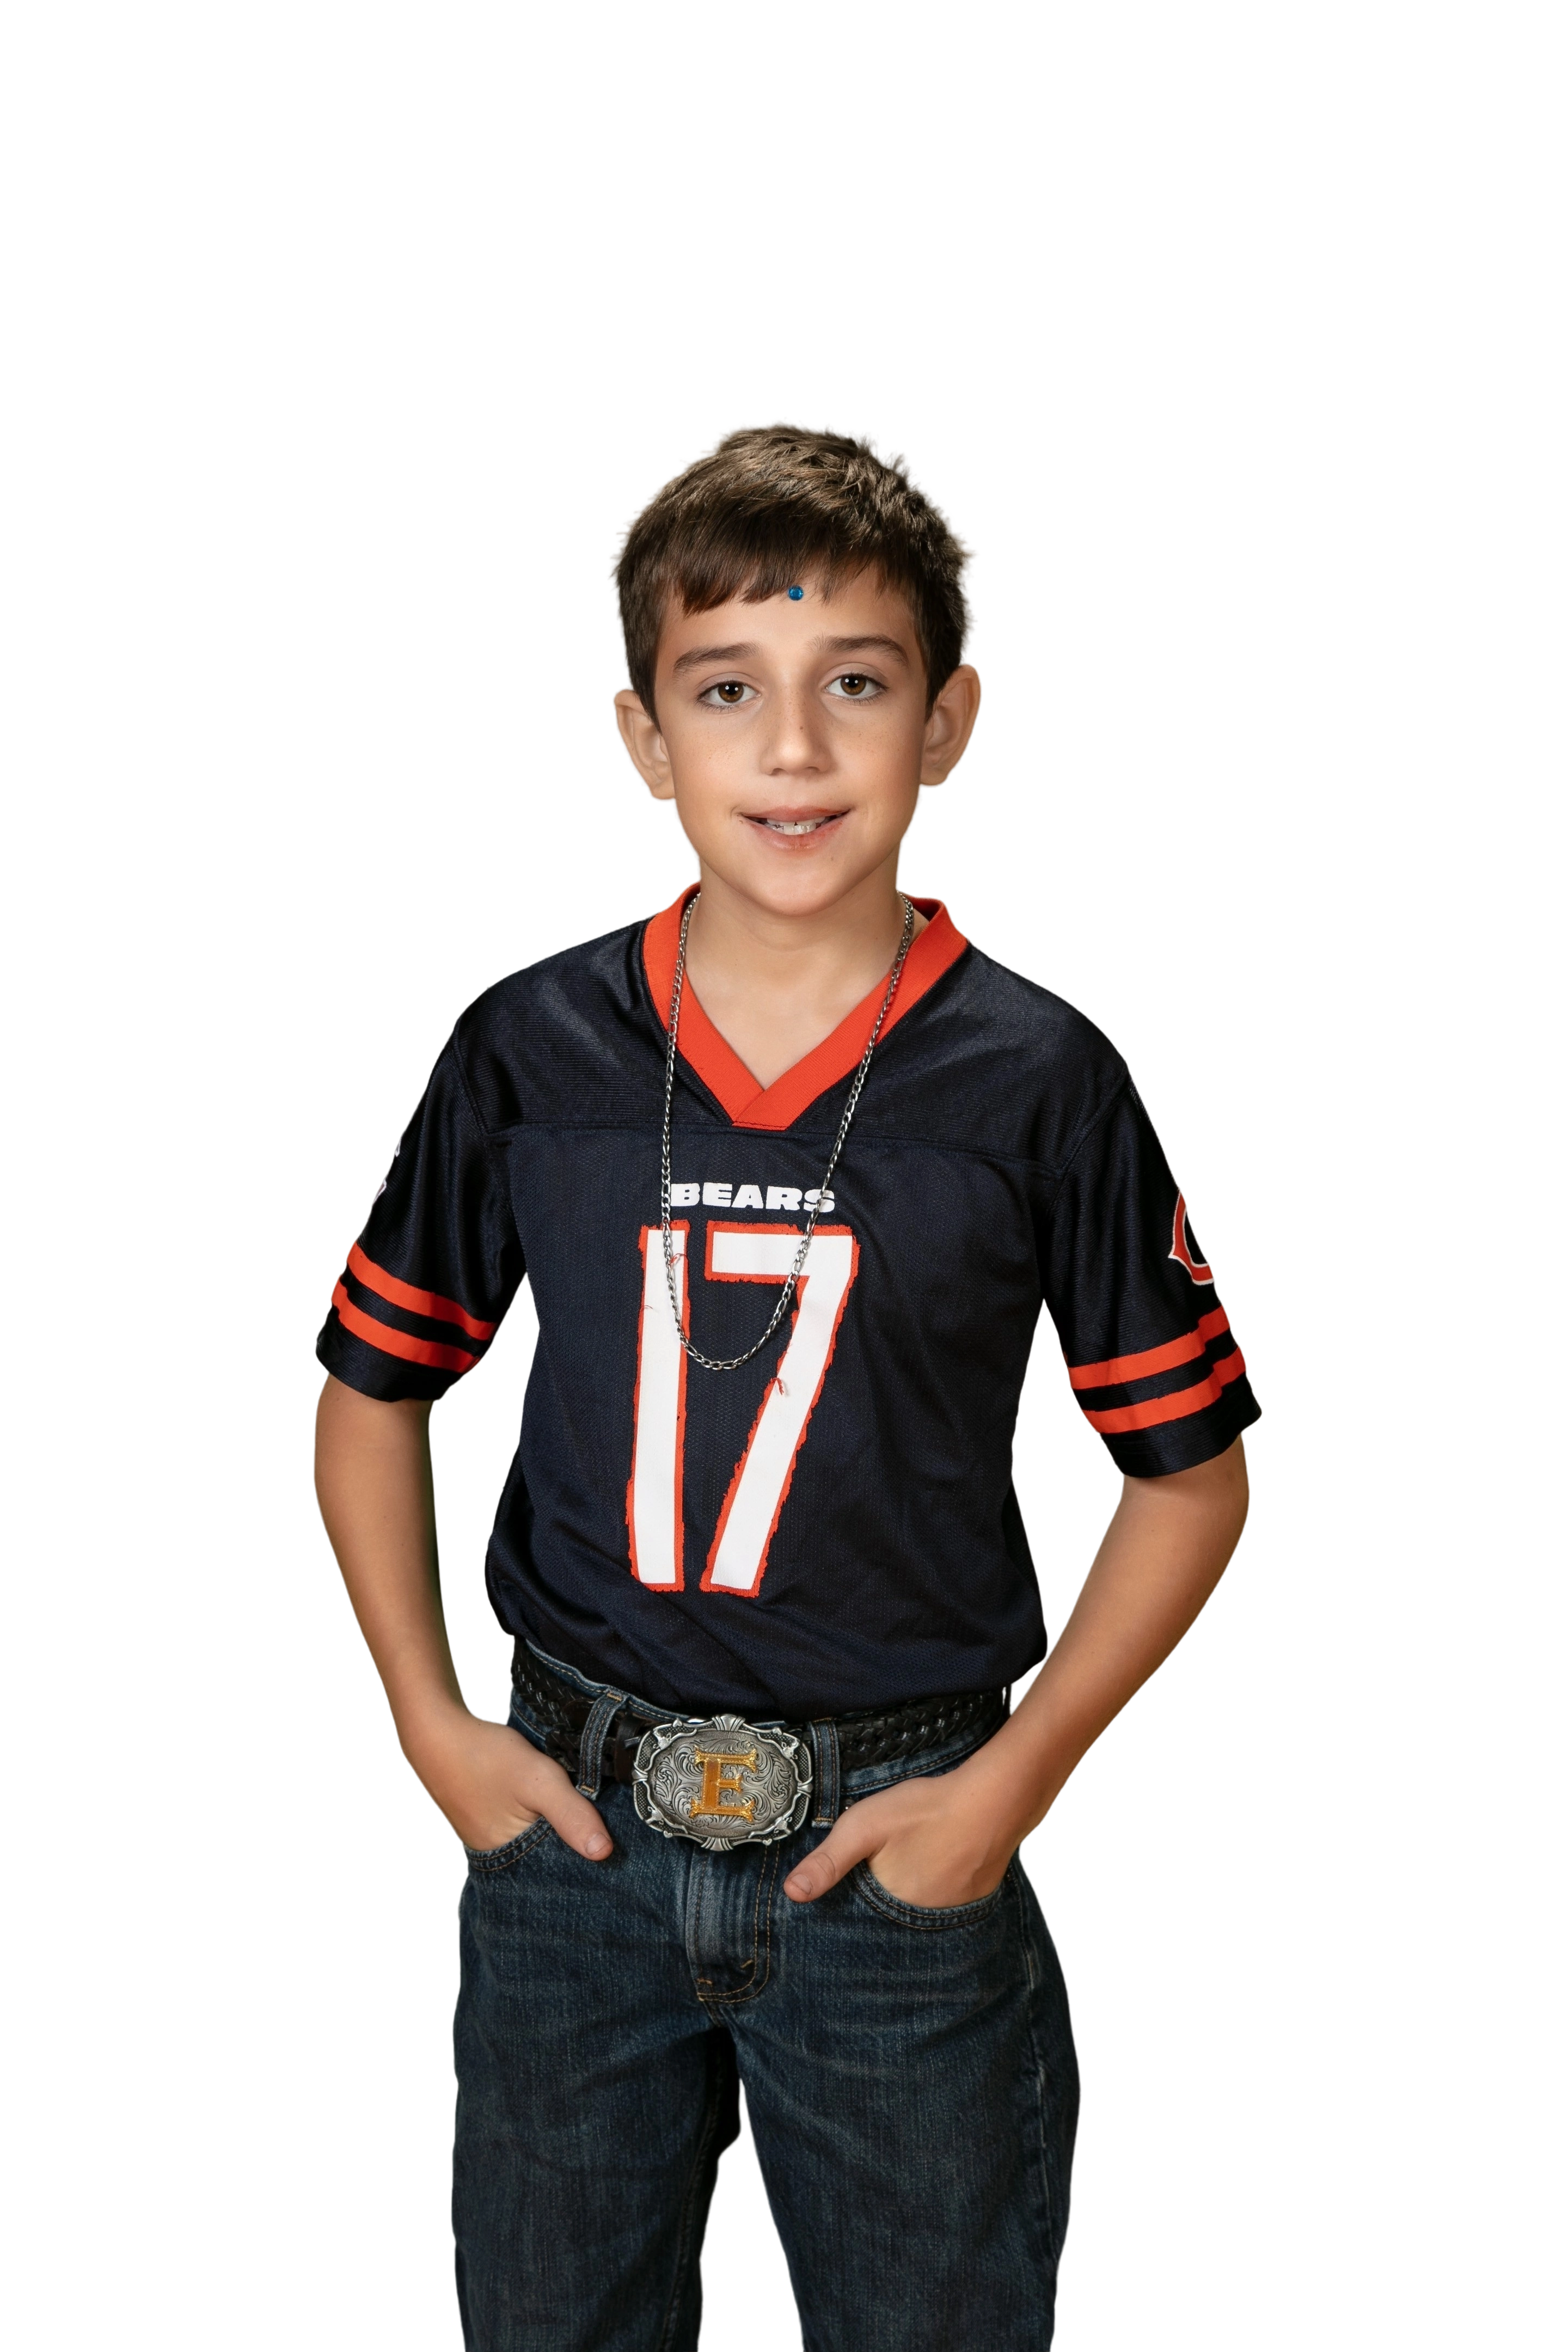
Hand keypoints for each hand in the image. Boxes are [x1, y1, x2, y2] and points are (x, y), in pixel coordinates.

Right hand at [400, 1702, 612, 1860]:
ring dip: (560, 1829)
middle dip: (577, 1844)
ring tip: (587, 1812)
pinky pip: (526, 1828)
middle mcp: (500, 1860)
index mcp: (509, 1863)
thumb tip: (605, 1852)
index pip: (561, 1875)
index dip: (590, 1860)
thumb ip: (570, 1814)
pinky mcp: (492, 1820)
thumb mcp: (537, 1780)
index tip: (619, 1849)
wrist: (437, 1732)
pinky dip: (543, 1817)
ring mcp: (493, 1840)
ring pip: (540, 1842)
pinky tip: (557, 1803)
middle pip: (551, 1860)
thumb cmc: (482, 1757)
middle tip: (609, 1825)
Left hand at [782, 1765, 1015, 1908]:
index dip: (848, 1915)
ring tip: (904, 1871)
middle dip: (877, 1909)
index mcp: (893, 1914)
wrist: (992, 1799)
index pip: (860, 1928)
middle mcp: (925, 1925)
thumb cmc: (925, 1810)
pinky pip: (943, 1904)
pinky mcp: (974, 1900)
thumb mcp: (864, 1827)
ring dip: (906, 1900)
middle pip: (890, 1923)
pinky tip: (932, 1866)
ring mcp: (954, 1915)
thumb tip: (791, 1894)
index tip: (843, 1899)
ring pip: (917, 1914)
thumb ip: (828, 1861)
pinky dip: (933, 1890)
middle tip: (879, 1875)